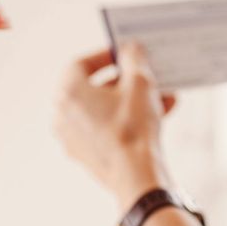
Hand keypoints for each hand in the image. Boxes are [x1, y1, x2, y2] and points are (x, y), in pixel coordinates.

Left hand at [54, 43, 177, 207]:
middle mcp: (63, 115)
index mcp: (68, 92)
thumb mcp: (140, 83)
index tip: (125, 54)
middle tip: (147, 76)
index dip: (105, 55)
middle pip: (95, 88)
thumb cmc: (133, 128)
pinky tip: (159, 117)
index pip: (81, 63)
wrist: (136, 177)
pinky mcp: (86, 156)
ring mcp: (72, 138)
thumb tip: (130, 49)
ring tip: (163, 97)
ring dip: (133, 101)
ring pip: (104, 111)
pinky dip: (127, 121)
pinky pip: (106, 130)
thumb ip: (134, 58)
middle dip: (127, 81)